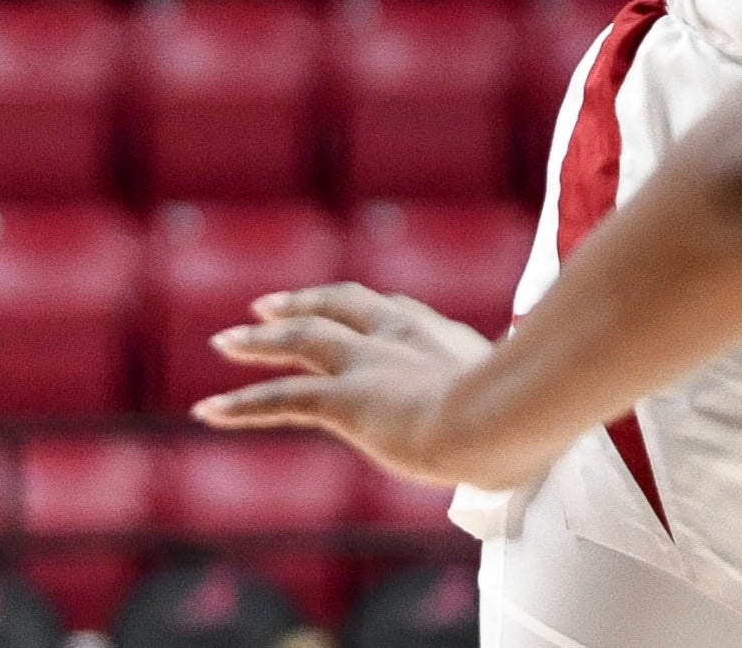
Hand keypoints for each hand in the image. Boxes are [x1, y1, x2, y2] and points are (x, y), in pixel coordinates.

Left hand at [196, 282, 499, 484]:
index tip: (347, 307)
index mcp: (444, 336)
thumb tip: (533, 439)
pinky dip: (241, 404)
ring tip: (225, 341)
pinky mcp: (344, 398)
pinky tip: (208, 410)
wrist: (497, 419)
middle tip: (268, 304)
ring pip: (301, 341)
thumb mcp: (522, 407)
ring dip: (259, 341)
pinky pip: (280, 399)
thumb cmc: (521, 418)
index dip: (366, 308)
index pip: (395, 310)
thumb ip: (515, 408)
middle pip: (342, 306)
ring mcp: (369, 363)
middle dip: (304, 303)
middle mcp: (402, 335)